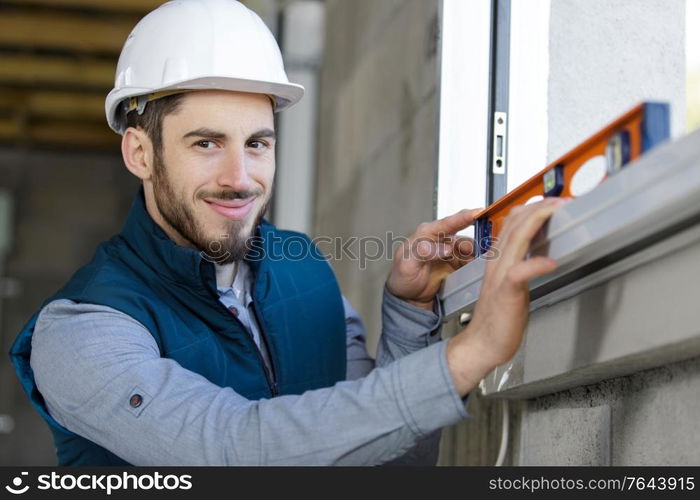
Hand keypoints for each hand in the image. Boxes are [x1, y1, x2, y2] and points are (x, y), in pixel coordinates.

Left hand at [386, 209, 480, 309]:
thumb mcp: (406, 265)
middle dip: (476, 241)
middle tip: (485, 248)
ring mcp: (450, 252)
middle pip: (463, 236)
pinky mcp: (457, 264)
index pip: (447, 223)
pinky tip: (477, 268)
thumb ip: (423, 252)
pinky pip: (470, 261)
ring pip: (470, 250)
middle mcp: (440, 240)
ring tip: (479, 263)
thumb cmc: (402, 277)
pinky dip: (476, 264)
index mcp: (426, 234)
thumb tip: (444, 247)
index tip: (478, 212)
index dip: (463, 217)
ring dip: (476, 255)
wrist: (407, 296)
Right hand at [447, 198, 570, 394]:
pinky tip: (550, 263)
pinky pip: (520, 273)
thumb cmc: (497, 319)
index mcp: (498, 260)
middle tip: (560, 199)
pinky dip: (536, 265)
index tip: (552, 201)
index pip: (512, 223)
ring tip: (557, 210)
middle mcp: (498, 263)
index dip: (533, 208)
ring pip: (516, 239)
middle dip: (540, 207)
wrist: (481, 344)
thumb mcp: (511, 285)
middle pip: (515, 223)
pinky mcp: (507, 293)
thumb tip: (538, 255)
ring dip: (538, 221)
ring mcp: (501, 276)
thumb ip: (521, 266)